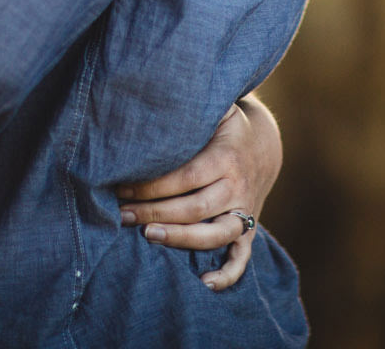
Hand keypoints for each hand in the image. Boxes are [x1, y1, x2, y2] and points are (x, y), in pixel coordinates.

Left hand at [115, 94, 282, 290]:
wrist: (263, 146)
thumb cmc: (223, 126)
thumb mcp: (214, 109)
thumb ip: (190, 110)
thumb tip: (148, 102)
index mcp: (225, 157)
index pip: (185, 177)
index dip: (152, 185)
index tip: (121, 187)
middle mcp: (237, 186)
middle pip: (194, 208)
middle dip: (154, 213)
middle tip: (122, 215)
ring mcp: (244, 211)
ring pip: (215, 234)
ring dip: (180, 239)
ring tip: (148, 237)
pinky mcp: (249, 230)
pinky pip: (241, 257)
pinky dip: (227, 274)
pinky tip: (203, 283)